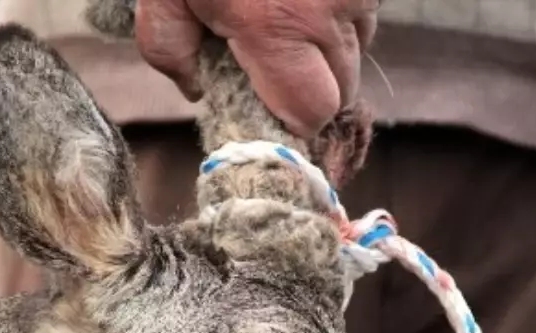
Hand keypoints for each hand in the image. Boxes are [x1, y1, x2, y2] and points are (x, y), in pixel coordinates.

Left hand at [135, 0, 377, 138]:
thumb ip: (170, 48)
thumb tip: (198, 86)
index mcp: (277, 26)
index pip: (312, 110)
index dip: (292, 118)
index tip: (267, 108)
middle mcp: (331, 7)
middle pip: (343, 85)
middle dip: (311, 85)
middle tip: (270, 60)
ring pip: (360, 42)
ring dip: (329, 42)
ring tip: (286, 8)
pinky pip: (365, 2)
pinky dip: (339, 3)